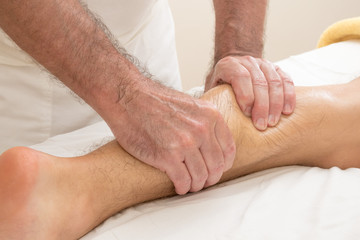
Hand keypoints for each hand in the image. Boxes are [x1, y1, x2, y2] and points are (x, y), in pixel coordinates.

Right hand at [107, 80, 235, 194]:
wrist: (127, 97)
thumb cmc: (154, 100)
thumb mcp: (190, 104)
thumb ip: (204, 122)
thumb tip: (212, 144)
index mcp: (211, 116)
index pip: (228, 150)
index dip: (223, 165)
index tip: (216, 170)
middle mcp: (202, 130)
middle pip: (216, 166)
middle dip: (210, 178)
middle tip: (203, 181)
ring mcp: (185, 144)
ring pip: (201, 177)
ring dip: (196, 185)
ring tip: (189, 185)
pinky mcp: (167, 156)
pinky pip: (183, 181)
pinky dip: (182, 187)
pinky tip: (179, 186)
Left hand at [205, 55, 295, 129]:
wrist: (232, 69)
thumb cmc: (220, 86)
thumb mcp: (212, 90)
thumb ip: (213, 100)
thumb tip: (214, 121)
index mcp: (228, 65)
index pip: (240, 76)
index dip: (245, 94)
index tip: (246, 113)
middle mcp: (246, 61)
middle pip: (259, 81)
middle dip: (261, 105)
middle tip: (261, 125)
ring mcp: (263, 64)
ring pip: (274, 81)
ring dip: (275, 103)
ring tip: (273, 122)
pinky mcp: (276, 69)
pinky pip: (286, 80)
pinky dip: (288, 96)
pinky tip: (287, 111)